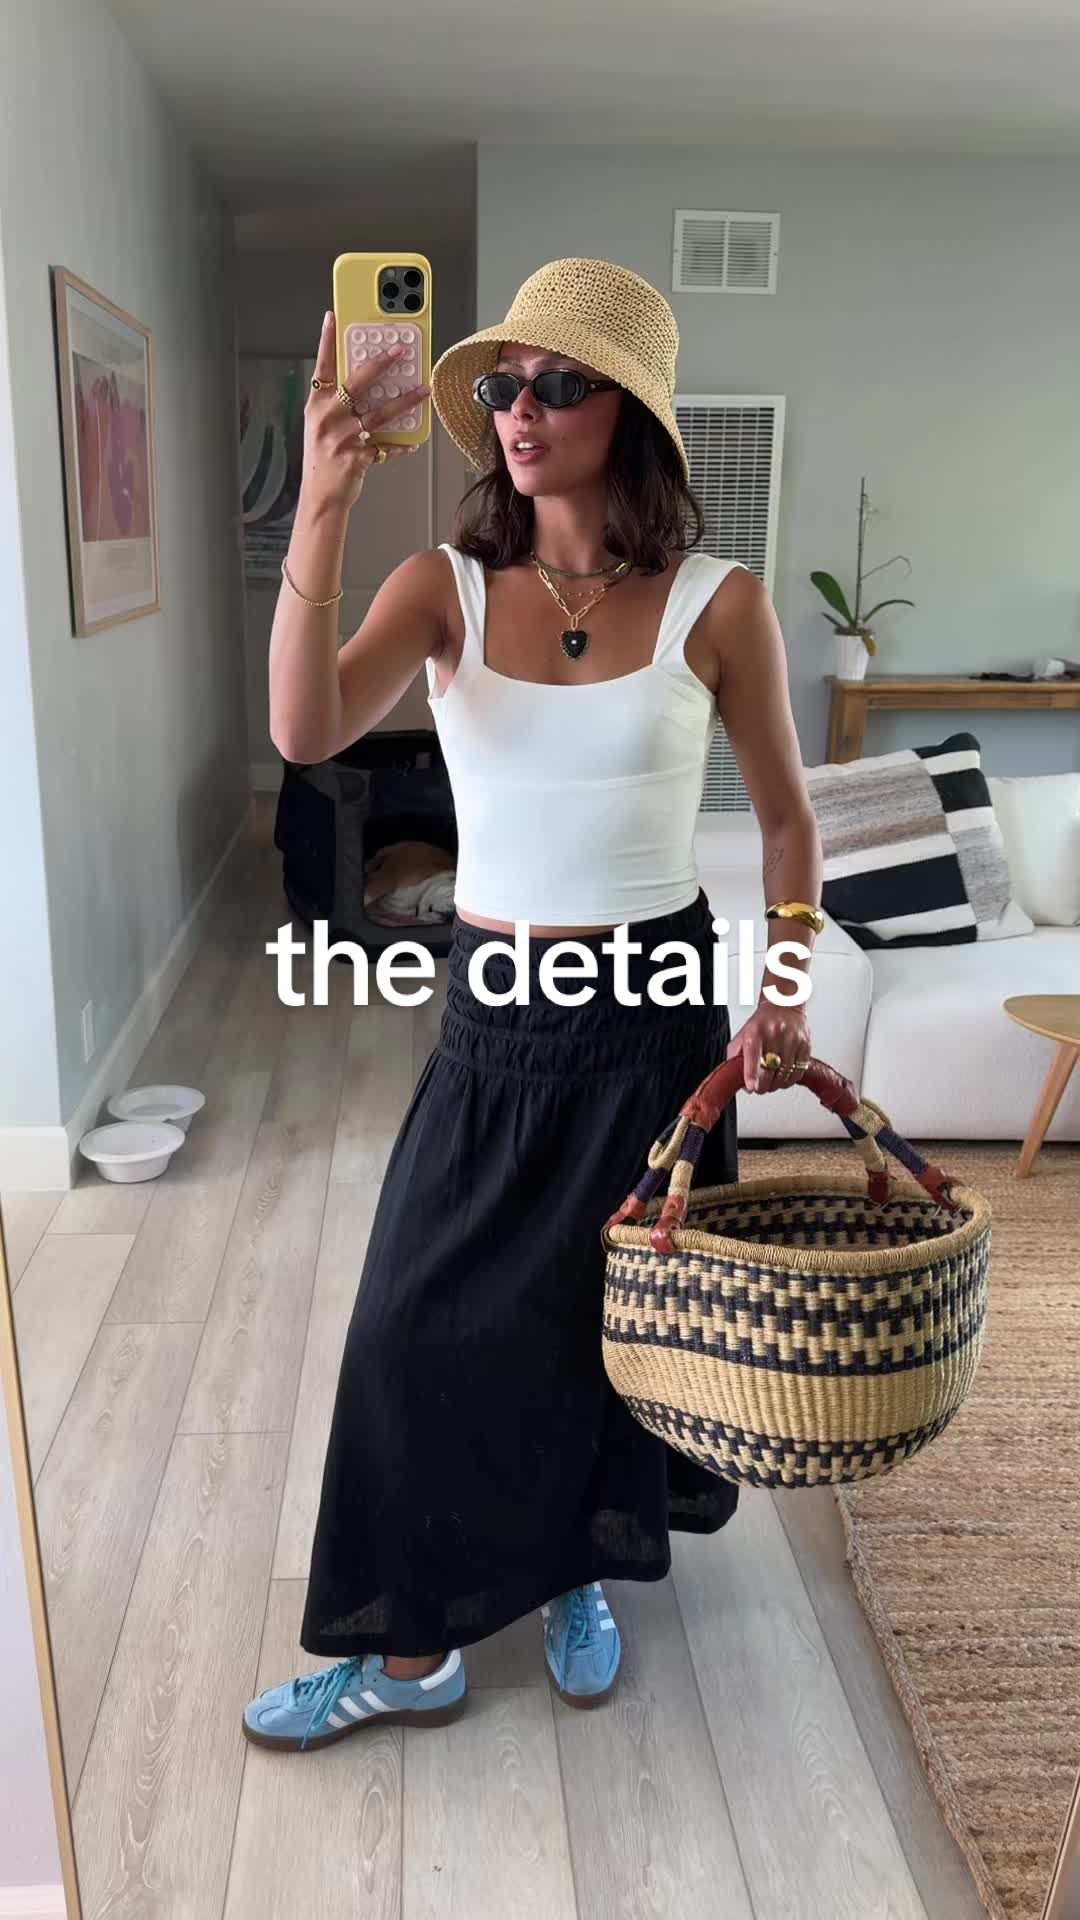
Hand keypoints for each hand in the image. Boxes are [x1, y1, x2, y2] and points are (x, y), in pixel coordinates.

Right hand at [301, 310, 429, 515]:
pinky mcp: (357, 456)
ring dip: (404, 400)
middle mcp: (328, 417)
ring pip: (380, 412)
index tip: (334, 317)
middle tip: (400, 351)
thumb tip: (367, 381)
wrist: (320, 495)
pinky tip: (413, 441)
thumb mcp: (322, 425)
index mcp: (317, 405)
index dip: (328, 340)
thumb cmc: (322, 458)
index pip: (322, 366)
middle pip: (357, 383)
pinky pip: (386, 445)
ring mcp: (343, 437)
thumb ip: (338, 403)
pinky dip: (400, 444)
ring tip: (422, 390)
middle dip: (381, 363)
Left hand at [726, 1002, 811, 1092]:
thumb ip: (736, 1058)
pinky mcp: (805, 1046)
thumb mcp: (742, 1036)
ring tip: (771, 1081)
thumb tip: (742, 1084)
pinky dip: (789, 1081)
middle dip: (762, 1086)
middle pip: (769, 1071)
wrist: (783, 1006)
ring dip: (775, 1085)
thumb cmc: (761, 1024)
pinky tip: (783, 1077)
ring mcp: (792, 1040)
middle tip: (759, 1087)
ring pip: (784, 1075)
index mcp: (755, 1032)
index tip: (751, 1087)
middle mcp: (774, 1034)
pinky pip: (797, 1073)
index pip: (753, 1055)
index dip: (752, 1073)